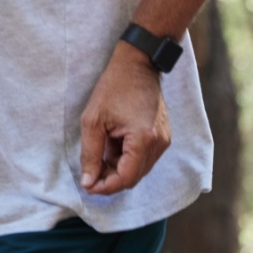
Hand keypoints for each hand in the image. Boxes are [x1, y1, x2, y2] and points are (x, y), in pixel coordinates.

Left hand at [79, 44, 171, 195]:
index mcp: (143, 139)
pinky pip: (144, 157)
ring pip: (139, 169)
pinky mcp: (163, 136)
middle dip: (110, 179)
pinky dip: (127, 158)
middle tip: (89, 173)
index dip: (106, 187)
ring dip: (118, 168)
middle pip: (134, 177)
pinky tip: (111, 146)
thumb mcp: (93, 121)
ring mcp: (164, 140)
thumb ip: (90, 153)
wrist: (137, 65)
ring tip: (99, 154)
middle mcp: (159, 143)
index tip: (88, 185)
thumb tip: (88, 181)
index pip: (126, 178)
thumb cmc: (113, 88)